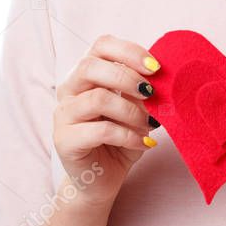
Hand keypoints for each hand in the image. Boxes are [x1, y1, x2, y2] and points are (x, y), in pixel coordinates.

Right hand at [54, 34, 160, 207]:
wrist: (102, 181)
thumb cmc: (121, 141)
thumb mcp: (136, 111)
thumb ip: (142, 93)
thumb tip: (161, 78)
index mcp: (86, 75)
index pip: (101, 45)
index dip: (129, 51)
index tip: (155, 67)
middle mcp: (69, 90)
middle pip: (90, 65)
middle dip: (127, 77)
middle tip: (151, 94)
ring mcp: (63, 115)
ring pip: (97, 98)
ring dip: (131, 111)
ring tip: (149, 124)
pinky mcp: (64, 140)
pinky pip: (100, 131)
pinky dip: (129, 136)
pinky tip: (145, 143)